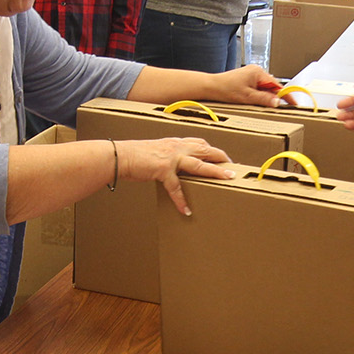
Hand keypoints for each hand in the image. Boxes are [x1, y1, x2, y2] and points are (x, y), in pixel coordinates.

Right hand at [117, 137, 232, 215]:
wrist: (119, 156)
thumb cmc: (135, 156)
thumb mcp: (156, 151)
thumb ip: (169, 156)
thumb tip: (177, 167)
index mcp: (175, 143)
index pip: (200, 143)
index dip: (213, 150)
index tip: (224, 157)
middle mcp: (176, 147)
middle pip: (206, 150)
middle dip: (222, 158)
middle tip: (234, 168)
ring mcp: (171, 158)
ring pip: (199, 165)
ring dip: (215, 172)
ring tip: (228, 178)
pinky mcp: (162, 169)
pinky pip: (176, 188)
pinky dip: (181, 200)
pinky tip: (186, 211)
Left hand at [206, 65, 281, 106]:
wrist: (211, 87)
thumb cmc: (225, 89)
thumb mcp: (248, 97)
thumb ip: (264, 99)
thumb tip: (278, 102)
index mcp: (258, 73)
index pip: (277, 85)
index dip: (286, 95)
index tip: (293, 104)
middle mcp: (256, 72)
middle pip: (272, 87)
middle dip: (276, 98)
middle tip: (280, 109)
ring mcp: (251, 75)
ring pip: (265, 89)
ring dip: (267, 98)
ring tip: (266, 107)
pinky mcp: (246, 80)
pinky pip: (258, 89)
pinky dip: (260, 96)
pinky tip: (257, 103)